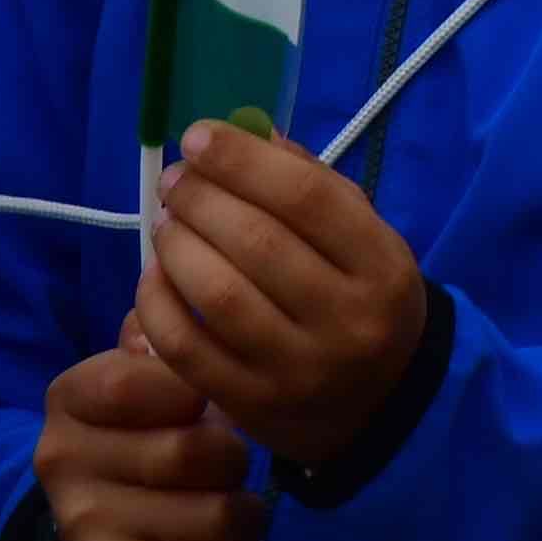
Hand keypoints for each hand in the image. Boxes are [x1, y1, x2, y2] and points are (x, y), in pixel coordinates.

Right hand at [33, 337, 261, 540]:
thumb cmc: (137, 460)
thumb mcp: (139, 397)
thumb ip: (158, 346)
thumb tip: (170, 287)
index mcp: (68, 401)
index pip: (139, 378)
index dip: (194, 392)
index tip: (204, 407)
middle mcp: (64, 464)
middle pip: (193, 451)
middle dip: (235, 461)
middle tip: (232, 469)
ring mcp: (89, 532)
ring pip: (217, 516)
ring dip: (249, 517)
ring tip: (240, 514)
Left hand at [132, 121, 433, 470]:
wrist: (385, 406)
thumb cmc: (362, 298)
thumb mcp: (363, 237)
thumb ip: (309, 181)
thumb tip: (242, 132)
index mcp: (381, 266)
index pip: (307, 198)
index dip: (242, 159)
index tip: (198, 137)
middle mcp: (347, 321)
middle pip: (256, 242)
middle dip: (201, 198)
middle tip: (175, 181)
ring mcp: (299, 371)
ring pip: (219, 295)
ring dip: (177, 246)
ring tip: (166, 224)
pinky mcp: (254, 408)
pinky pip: (188, 349)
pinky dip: (158, 304)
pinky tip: (156, 275)